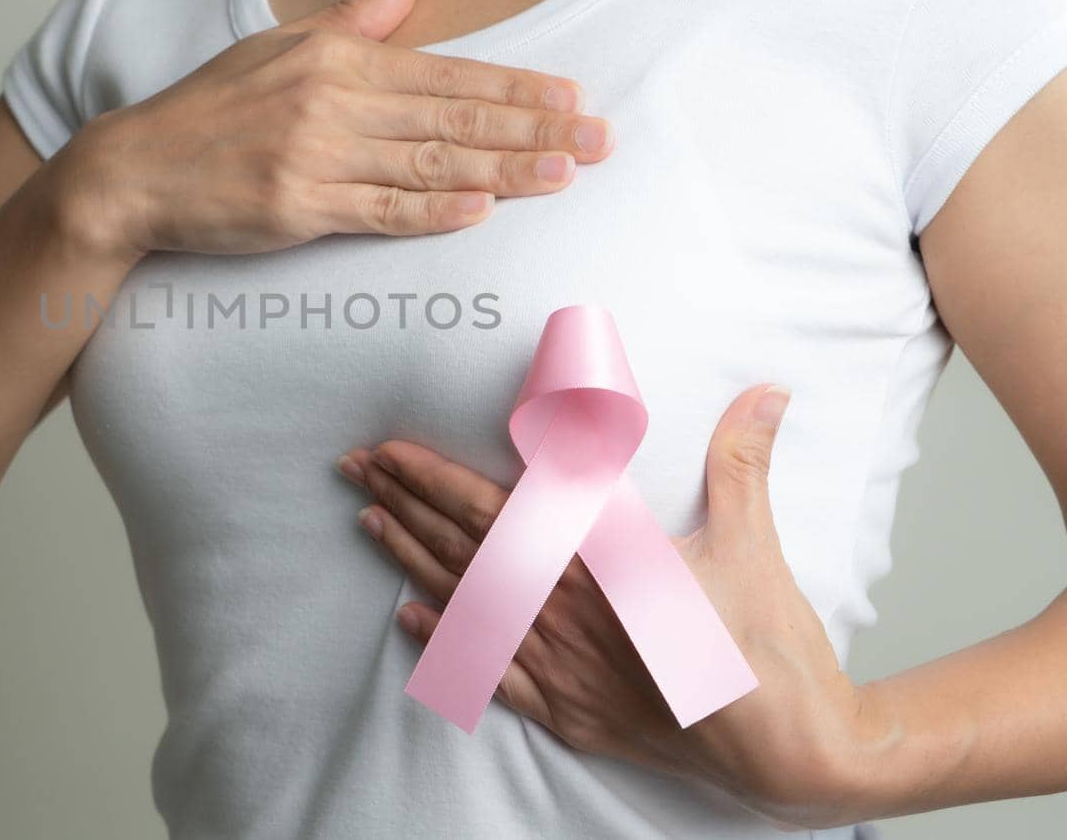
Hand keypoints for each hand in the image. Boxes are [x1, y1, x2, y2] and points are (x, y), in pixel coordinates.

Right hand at [56, 0, 612, 256]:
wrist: (136, 170)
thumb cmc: (209, 112)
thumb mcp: (279, 46)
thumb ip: (354, 18)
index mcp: (336, 59)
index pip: (446, 74)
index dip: (514, 88)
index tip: (570, 100)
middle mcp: (332, 102)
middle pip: (452, 118)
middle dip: (533, 130)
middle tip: (596, 143)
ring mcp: (315, 156)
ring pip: (429, 164)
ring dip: (502, 170)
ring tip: (561, 175)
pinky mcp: (296, 208)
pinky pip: (378, 211)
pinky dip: (431, 211)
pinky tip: (479, 211)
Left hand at [337, 384, 874, 830]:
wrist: (792, 755)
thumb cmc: (770, 648)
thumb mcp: (754, 542)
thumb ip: (742, 462)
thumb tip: (766, 391)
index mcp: (600, 564)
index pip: (495, 509)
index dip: (434, 479)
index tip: (389, 453)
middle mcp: (566, 614)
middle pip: (465, 549)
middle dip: (404, 505)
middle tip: (354, 471)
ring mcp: (563, 668)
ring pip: (468, 606)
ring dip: (413, 562)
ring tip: (369, 525)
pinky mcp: (572, 713)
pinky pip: (495, 676)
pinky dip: (451, 647)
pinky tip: (412, 622)